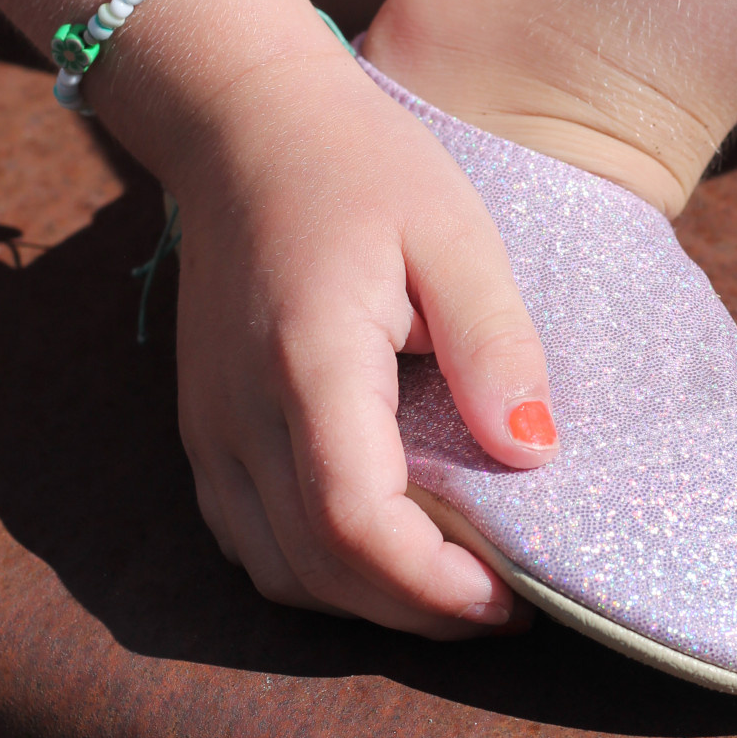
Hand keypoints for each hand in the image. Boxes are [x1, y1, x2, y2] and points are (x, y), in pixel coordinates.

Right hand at [169, 45, 556, 635]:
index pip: (356, 522)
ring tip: (450, 584)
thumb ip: (493, 342)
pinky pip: (246, 539)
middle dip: (416, 612)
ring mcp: (209, 425)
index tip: (513, 598)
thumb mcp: (454, 233)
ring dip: (366, 601)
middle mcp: (240, 409)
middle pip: (317, 568)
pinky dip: (315, 569)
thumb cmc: (362, 167)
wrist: (246, 125)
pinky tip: (379, 548)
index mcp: (308, 359)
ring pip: (276, 570)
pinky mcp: (203, 427)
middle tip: (504, 604)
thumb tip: (533, 452)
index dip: (434, 586)